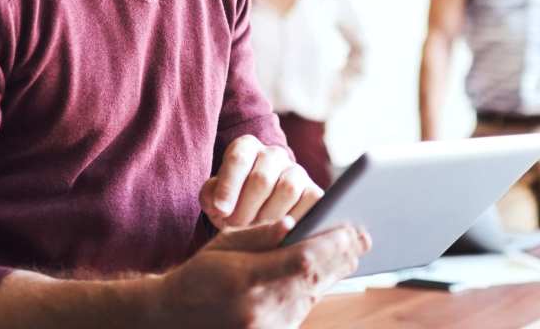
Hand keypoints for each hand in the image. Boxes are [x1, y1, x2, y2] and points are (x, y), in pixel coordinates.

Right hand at [153, 217, 370, 328]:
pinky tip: (328, 271)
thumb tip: (293, 223)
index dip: (330, 245)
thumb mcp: (224, 244)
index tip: (350, 229)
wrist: (176, 317)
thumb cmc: (202, 273)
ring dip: (334, 273)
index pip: (300, 260)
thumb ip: (260, 234)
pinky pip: (301, 310)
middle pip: (313, 280)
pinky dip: (316, 289)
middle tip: (362, 237)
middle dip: (341, 257)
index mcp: (244, 279)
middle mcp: (257, 309)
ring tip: (352, 251)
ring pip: (311, 296)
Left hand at [200, 135, 322, 228]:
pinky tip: (279, 231)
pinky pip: (311, 201)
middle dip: (246, 208)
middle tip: (236, 227)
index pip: (238, 159)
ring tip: (256, 230)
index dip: (229, 186)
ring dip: (269, 216)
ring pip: (288, 189)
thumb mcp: (214, 199)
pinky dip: (295, 219)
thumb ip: (211, 196)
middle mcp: (273, 154)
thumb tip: (220, 204)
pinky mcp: (313, 190)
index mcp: (246, 147)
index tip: (221, 211)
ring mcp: (296, 171)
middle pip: (262, 178)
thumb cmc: (231, 205)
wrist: (255, 215)